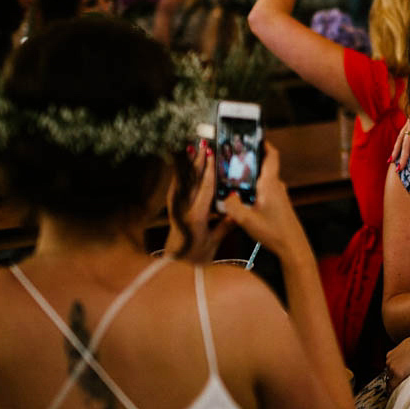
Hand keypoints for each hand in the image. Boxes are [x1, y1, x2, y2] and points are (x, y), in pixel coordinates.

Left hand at [166, 140, 233, 261]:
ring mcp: (175, 207)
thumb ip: (224, 226)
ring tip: (191, 147)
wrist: (173, 266)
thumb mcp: (213, 243)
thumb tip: (238, 212)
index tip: (212, 154)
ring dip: (187, 163)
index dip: (209, 170)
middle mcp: (183, 209)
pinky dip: (179, 174)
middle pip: (192, 180)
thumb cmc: (195, 257)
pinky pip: (176, 186)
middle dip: (197, 160)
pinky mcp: (171, 208)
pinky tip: (180, 164)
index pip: (205, 189)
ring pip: (182, 181)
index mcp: (196, 217)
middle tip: (202, 143)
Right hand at [221, 142, 306, 259]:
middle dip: (251, 161)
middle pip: (265, 166)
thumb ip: (232, 205)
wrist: (292, 246)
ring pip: (264, 179)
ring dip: (252, 177)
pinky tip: (244, 199)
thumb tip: (226, 196)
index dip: (264, 143)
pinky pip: (265, 190)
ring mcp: (279, 195)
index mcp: (270, 184)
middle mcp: (277, 186)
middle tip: (235, 158)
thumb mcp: (245, 219)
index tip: (254, 137)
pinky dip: (255, 189)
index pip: (271, 155)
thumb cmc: (273, 232)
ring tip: (235, 179)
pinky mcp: (279, 204)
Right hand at [388, 116, 409, 172]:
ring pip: (400, 141)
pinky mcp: (405, 125)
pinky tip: (393, 156)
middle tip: (400, 170)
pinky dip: (396, 147)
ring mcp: (407, 125)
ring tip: (392, 163)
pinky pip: (399, 138)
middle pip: (406, 145)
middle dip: (403, 158)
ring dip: (396, 153)